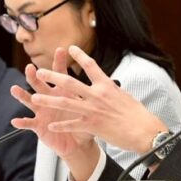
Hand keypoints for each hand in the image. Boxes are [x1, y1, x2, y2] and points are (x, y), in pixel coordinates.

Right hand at [9, 47, 98, 160]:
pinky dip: (22, 122)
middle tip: (30, 67)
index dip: (60, 62)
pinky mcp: (39, 125)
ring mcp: (43, 111)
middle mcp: (50, 98)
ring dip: (22, 95)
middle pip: (40, 83)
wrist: (79, 142)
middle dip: (35, 76)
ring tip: (14, 89)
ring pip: (30, 101)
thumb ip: (96, 96)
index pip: (61, 74)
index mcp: (63, 92)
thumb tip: (112, 82)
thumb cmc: (85, 123)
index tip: (61, 50)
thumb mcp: (92, 108)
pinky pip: (29, 123)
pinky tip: (15, 120)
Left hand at [30, 45, 165, 155]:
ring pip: (66, 103)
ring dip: (49, 100)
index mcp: (107, 85)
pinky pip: (72, 124)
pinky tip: (50, 126)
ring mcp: (93, 110)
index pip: (91, 65)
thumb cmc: (138, 115)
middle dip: (53, 76)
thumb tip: (105, 86)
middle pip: (70, 83)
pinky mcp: (93, 125)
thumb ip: (110, 91)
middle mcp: (98, 95)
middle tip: (40, 71)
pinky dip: (61, 126)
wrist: (145, 131)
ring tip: (34, 98)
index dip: (79, 55)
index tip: (70, 48)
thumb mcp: (124, 96)